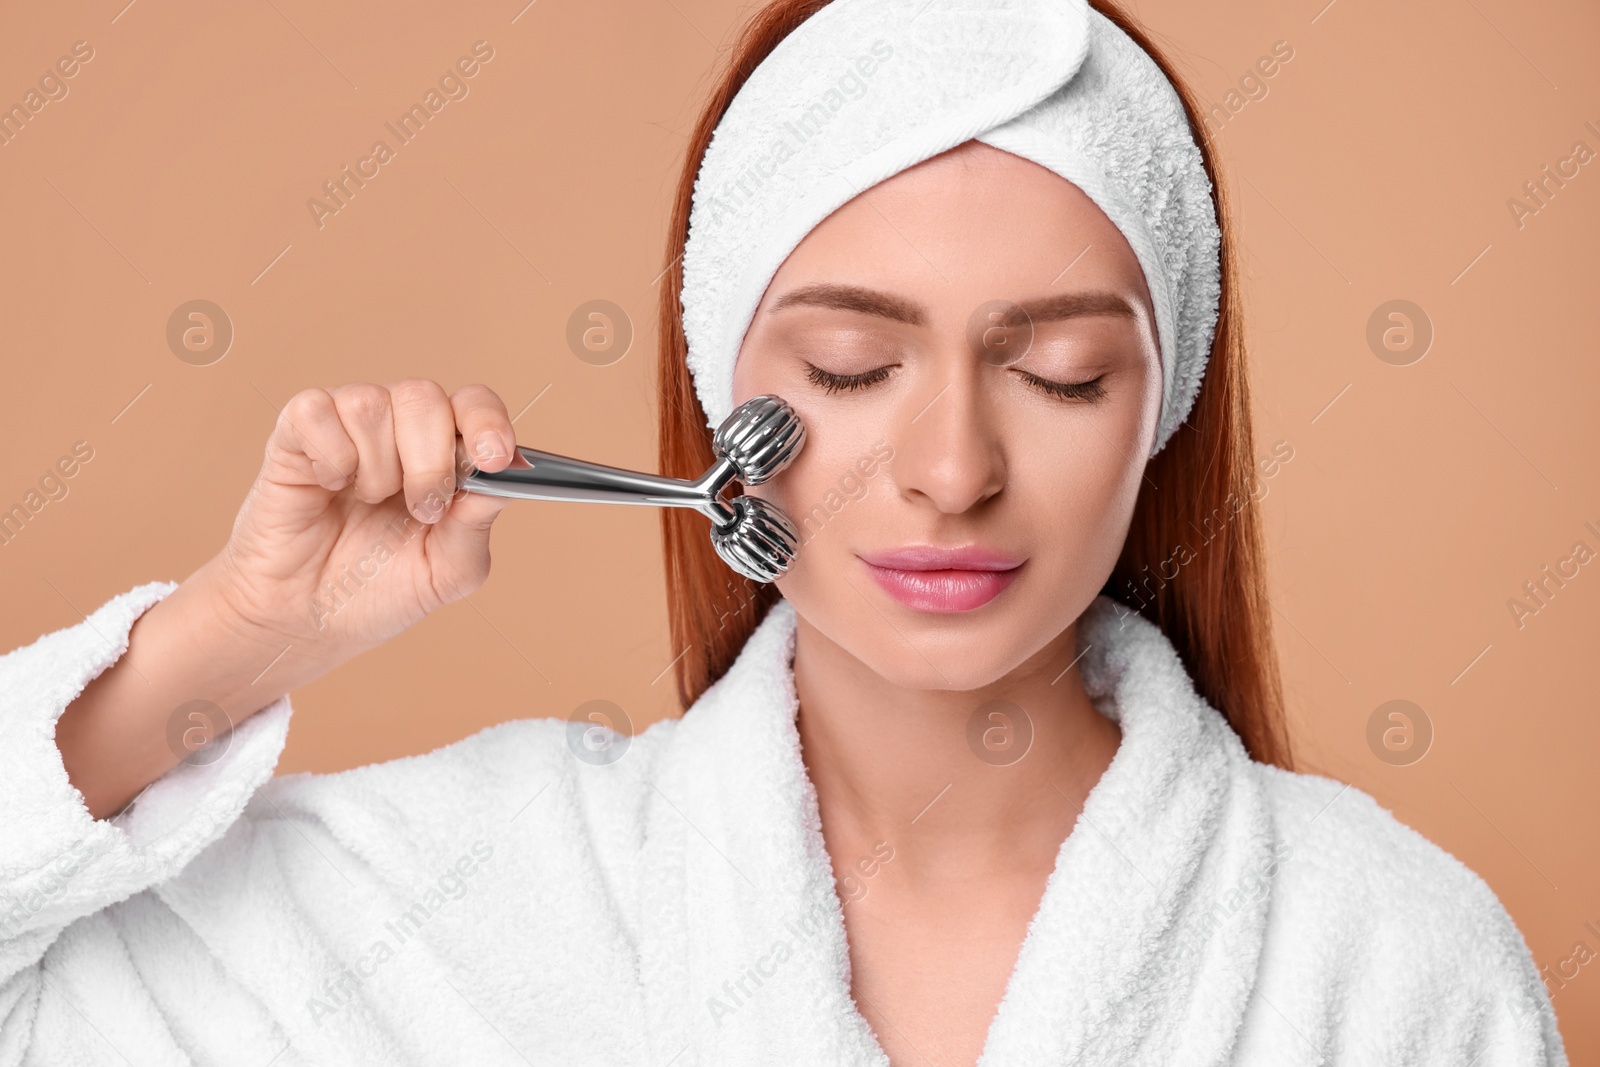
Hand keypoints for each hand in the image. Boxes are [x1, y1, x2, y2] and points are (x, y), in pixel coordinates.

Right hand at [208, 380, 520, 664]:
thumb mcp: (447, 571)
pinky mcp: (295, 433)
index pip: (474, 404)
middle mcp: (400, 426)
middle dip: (430, 462)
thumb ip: (476, 525)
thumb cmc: (380, 589)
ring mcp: (348, 424)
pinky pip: (316, 411)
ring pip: (371, 403)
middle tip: (421, 510)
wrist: (310, 619)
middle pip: (424, 397)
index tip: (493, 459)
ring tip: (366, 502)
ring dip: (376, 467)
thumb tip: (503, 477)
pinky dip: (330, 456)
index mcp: (445, 450)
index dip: (487, 421)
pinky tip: (329, 486)